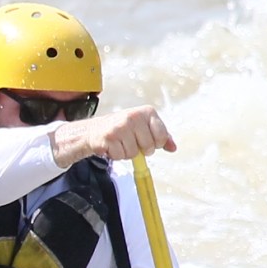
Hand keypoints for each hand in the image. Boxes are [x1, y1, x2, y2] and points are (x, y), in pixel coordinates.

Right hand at [54, 105, 176, 166]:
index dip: (156, 143)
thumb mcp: (144, 128)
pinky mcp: (109, 137)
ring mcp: (121, 126)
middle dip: (141, 149)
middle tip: (130, 141)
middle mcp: (134, 116)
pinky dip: (116, 155)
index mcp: (146, 111)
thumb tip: (173, 148)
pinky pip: (121, 156)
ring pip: (134, 153)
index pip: (161, 136)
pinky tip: (111, 146)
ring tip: (119, 143)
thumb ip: (161, 136)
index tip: (147, 140)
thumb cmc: (122, 129)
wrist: (93, 130)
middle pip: (149, 146)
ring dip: (126, 152)